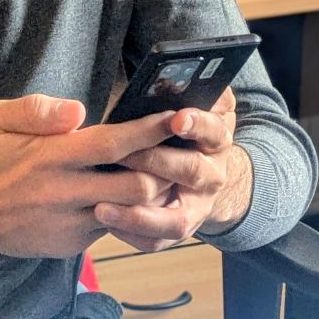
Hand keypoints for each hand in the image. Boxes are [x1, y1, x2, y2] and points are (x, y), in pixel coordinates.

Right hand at [0, 94, 178, 268]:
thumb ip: (36, 110)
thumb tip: (78, 110)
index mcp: (50, 156)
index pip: (115, 143)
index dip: (150, 131)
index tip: (175, 119)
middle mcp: (64, 192)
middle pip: (138, 186)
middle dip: (161, 170)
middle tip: (170, 153)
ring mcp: (69, 224)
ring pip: (130, 212)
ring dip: (146, 195)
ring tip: (153, 175)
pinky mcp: (68, 245)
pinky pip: (108, 228)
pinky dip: (121, 212)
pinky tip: (116, 196)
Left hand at [95, 87, 252, 253]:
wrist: (203, 175)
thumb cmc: (184, 131)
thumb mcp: (197, 104)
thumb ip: (192, 88)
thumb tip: (174, 78)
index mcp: (216, 139)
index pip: (213, 129)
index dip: (197, 124)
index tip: (177, 118)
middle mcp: (212, 175)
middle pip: (191, 171)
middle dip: (158, 162)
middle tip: (125, 156)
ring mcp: (197, 207)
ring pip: (176, 219)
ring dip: (140, 214)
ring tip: (101, 206)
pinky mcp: (177, 230)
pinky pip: (157, 240)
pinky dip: (132, 234)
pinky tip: (103, 221)